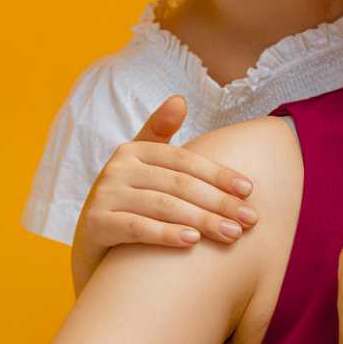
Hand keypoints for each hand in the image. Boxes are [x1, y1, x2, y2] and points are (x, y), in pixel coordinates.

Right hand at [78, 96, 257, 250]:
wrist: (92, 244)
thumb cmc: (131, 201)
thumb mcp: (146, 167)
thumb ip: (163, 135)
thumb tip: (179, 99)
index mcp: (135, 149)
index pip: (186, 161)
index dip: (220, 175)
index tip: (250, 190)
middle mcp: (117, 167)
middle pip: (179, 184)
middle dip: (219, 202)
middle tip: (249, 220)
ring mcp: (104, 195)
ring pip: (163, 206)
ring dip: (202, 221)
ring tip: (232, 234)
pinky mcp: (95, 224)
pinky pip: (137, 228)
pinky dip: (166, 234)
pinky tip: (192, 242)